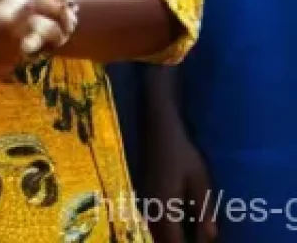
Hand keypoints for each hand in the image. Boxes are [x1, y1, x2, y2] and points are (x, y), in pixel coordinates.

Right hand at [145, 117, 216, 242]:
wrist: (159, 127)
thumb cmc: (182, 152)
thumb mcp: (199, 180)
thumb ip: (204, 210)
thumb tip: (212, 237)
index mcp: (164, 204)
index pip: (173, 240)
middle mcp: (151, 204)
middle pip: (161, 237)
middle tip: (195, 240)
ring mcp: (146, 197)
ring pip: (155, 228)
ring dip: (168, 237)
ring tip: (185, 236)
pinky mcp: (146, 191)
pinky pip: (152, 219)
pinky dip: (163, 229)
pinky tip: (174, 228)